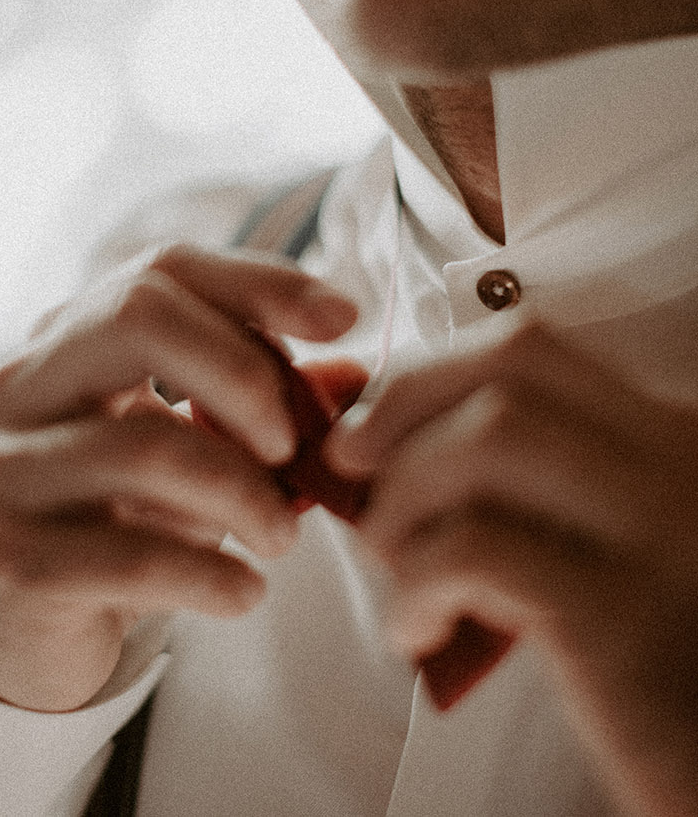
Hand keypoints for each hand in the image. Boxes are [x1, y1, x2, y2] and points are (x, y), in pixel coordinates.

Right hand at [0, 244, 358, 711]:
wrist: (23, 638)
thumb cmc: (113, 528)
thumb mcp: (184, 450)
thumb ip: (255, 408)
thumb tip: (349, 375)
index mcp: (57, 345)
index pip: (158, 272)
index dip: (256, 282)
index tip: (340, 319)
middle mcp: (16, 390)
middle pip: (135, 317)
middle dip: (244, 374)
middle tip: (293, 445)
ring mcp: (4, 471)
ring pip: (146, 444)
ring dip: (246, 493)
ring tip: (280, 535)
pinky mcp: (15, 560)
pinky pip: (139, 556)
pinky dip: (216, 575)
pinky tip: (243, 591)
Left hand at [328, 320, 697, 816]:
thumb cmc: (649, 671)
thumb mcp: (597, 554)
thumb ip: (525, 493)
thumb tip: (378, 447)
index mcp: (665, 443)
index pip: (530, 349)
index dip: (421, 377)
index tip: (367, 433)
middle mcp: (675, 468)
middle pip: (506, 368)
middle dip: (398, 412)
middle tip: (355, 479)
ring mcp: (658, 534)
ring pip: (488, 439)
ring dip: (404, 497)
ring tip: (397, 567)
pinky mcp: (623, 617)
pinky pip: (476, 551)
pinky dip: (415, 584)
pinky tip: (416, 630)